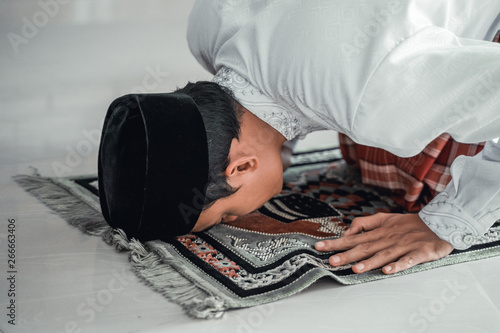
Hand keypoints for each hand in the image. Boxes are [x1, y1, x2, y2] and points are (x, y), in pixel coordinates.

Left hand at [314, 213, 452, 273]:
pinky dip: (398, 265)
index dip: (336, 243)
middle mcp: (388, 239)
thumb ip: (365, 223)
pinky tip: (388, 270)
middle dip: (348, 254)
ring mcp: (404, 246)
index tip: (319, 247)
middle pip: (365, 248)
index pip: (353, 238)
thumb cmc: (409, 224)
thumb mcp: (385, 218)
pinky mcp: (420, 253)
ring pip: (384, 255)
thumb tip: (347, 231)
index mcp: (379, 232)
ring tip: (355, 268)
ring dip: (370, 262)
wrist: (440, 222)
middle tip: (331, 261)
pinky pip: (408, 260)